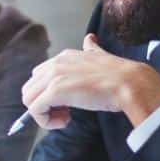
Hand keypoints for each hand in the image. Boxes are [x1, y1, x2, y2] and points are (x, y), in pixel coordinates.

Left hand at [21, 34, 159, 128]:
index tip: (68, 103)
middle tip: (65, 112)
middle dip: (43, 103)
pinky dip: (45, 121)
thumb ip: (92, 49)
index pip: (40, 76)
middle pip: (30, 87)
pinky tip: (65, 121)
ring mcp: (53, 76)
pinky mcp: (55, 91)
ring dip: (43, 113)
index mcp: (64, 56)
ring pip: (28, 99)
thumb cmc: (119, 75)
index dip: (49, 93)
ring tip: (65, 117)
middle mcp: (55, 63)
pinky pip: (34, 110)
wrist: (130, 83)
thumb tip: (90, 39)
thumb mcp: (101, 56)